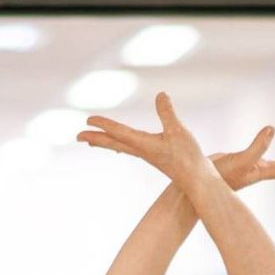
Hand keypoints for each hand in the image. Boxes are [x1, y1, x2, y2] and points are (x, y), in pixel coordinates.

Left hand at [78, 93, 217, 186]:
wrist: (197, 180)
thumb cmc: (188, 157)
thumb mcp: (178, 131)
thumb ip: (168, 113)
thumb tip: (160, 94)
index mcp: (144, 144)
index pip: (119, 132)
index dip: (104, 125)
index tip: (88, 119)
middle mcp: (142, 150)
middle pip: (113, 143)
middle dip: (96, 138)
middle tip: (77, 136)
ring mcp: (148, 154)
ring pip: (120, 147)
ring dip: (105, 142)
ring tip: (91, 141)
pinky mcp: (155, 156)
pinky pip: (131, 149)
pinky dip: (121, 145)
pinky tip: (121, 147)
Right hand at [209, 126, 274, 191]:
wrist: (198, 186)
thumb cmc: (219, 175)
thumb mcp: (241, 159)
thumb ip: (258, 146)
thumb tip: (273, 129)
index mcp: (258, 172)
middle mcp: (253, 172)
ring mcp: (244, 169)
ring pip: (267, 167)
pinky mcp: (235, 164)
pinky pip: (254, 160)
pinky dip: (261, 158)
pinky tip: (259, 159)